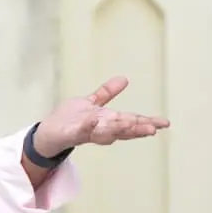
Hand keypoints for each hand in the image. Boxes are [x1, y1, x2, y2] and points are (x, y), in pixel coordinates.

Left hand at [33, 76, 168, 156]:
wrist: (47, 134)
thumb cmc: (70, 120)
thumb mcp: (91, 103)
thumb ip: (107, 92)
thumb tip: (124, 78)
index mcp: (107, 121)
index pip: (131, 122)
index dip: (147, 122)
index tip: (164, 123)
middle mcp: (100, 129)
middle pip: (122, 130)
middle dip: (137, 129)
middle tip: (153, 129)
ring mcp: (87, 133)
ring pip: (106, 132)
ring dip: (118, 129)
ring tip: (131, 124)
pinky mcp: (72, 134)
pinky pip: (81, 130)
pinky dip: (88, 126)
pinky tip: (94, 120)